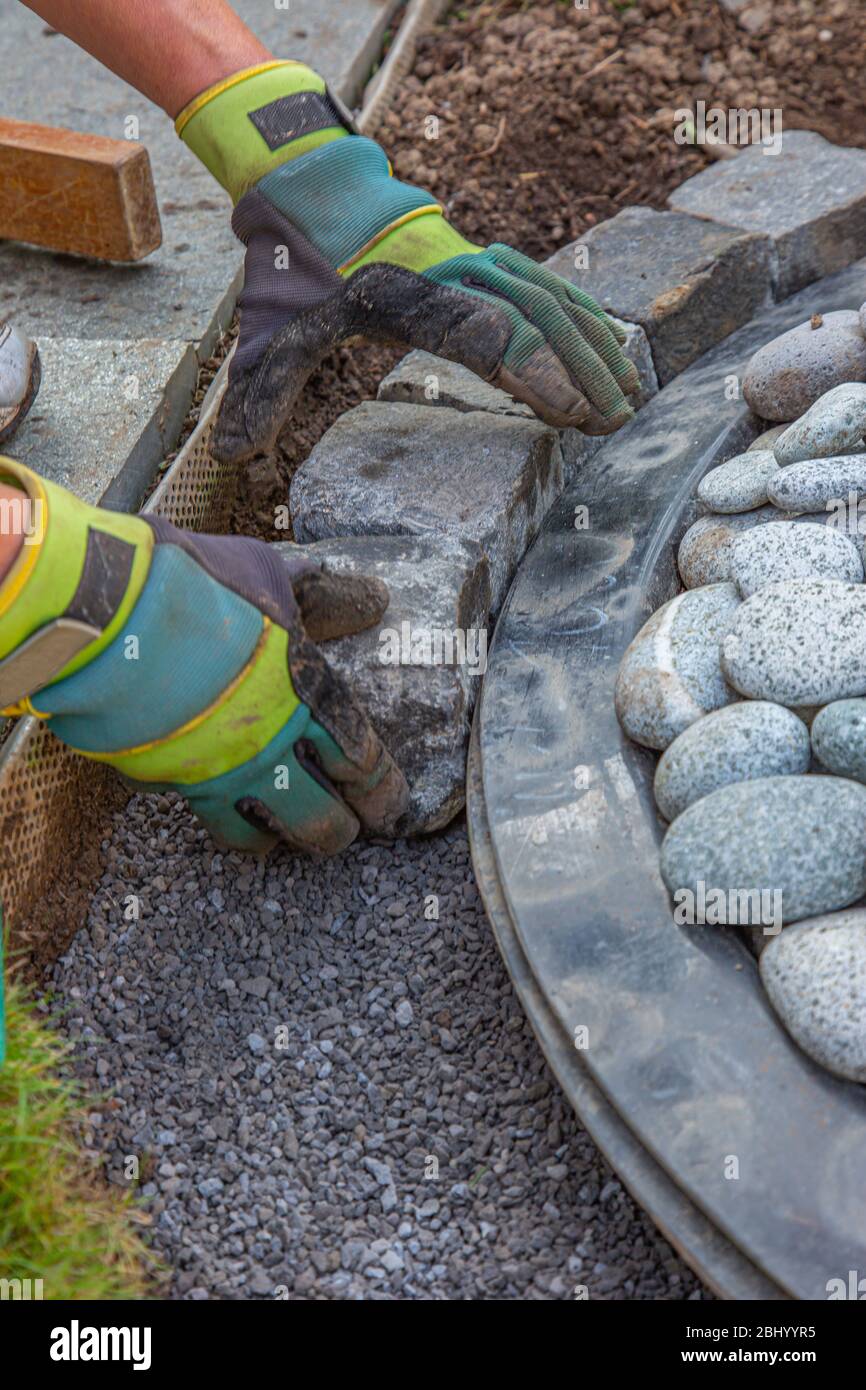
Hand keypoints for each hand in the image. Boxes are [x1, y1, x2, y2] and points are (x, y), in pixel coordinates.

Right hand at [0, 459, 406, 854]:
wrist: (98, 611)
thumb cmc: (192, 584)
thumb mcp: (268, 573)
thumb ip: (319, 596)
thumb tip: (372, 597)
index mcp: (303, 696)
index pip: (360, 761)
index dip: (381, 791)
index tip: (391, 808)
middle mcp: (264, 747)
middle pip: (320, 818)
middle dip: (341, 833)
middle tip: (348, 834)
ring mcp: (209, 771)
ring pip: (255, 836)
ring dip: (277, 840)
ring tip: (284, 839)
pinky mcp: (158, 778)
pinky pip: (192, 810)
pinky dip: (211, 810)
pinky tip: (217, 802)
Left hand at [173, 62, 640, 461]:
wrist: (314, 191)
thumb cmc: (296, 267)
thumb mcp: (268, 328)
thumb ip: (258, 390)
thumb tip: (230, 456)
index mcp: (405, 295)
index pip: (482, 335)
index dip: (534, 372)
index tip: (573, 412)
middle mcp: (453, 272)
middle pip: (534, 318)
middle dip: (581, 371)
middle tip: (615, 423)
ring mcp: (478, 260)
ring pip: (552, 299)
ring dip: (593, 347)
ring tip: (628, 399)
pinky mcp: (489, 261)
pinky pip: (551, 288)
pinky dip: (585, 320)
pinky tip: (613, 353)